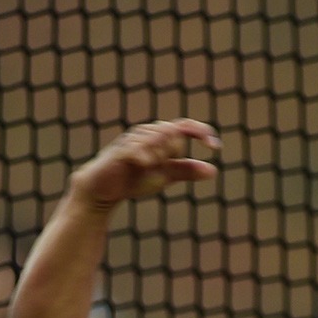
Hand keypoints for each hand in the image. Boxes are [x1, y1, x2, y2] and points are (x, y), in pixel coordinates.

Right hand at [69, 119, 220, 205]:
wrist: (102, 192)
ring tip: (149, 167)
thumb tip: (213, 170)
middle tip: (161, 165)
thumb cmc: (131, 180)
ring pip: (158, 137)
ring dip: (160, 155)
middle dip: (174, 150)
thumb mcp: (164, 176)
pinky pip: (138, 148)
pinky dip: (146, 157)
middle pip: (173, 131)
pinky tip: (145, 165)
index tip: (216, 147)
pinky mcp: (119, 151)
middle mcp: (146, 132)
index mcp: (158, 136)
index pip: (186, 126)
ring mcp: (131, 140)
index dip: (203, 132)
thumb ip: (186, 171)